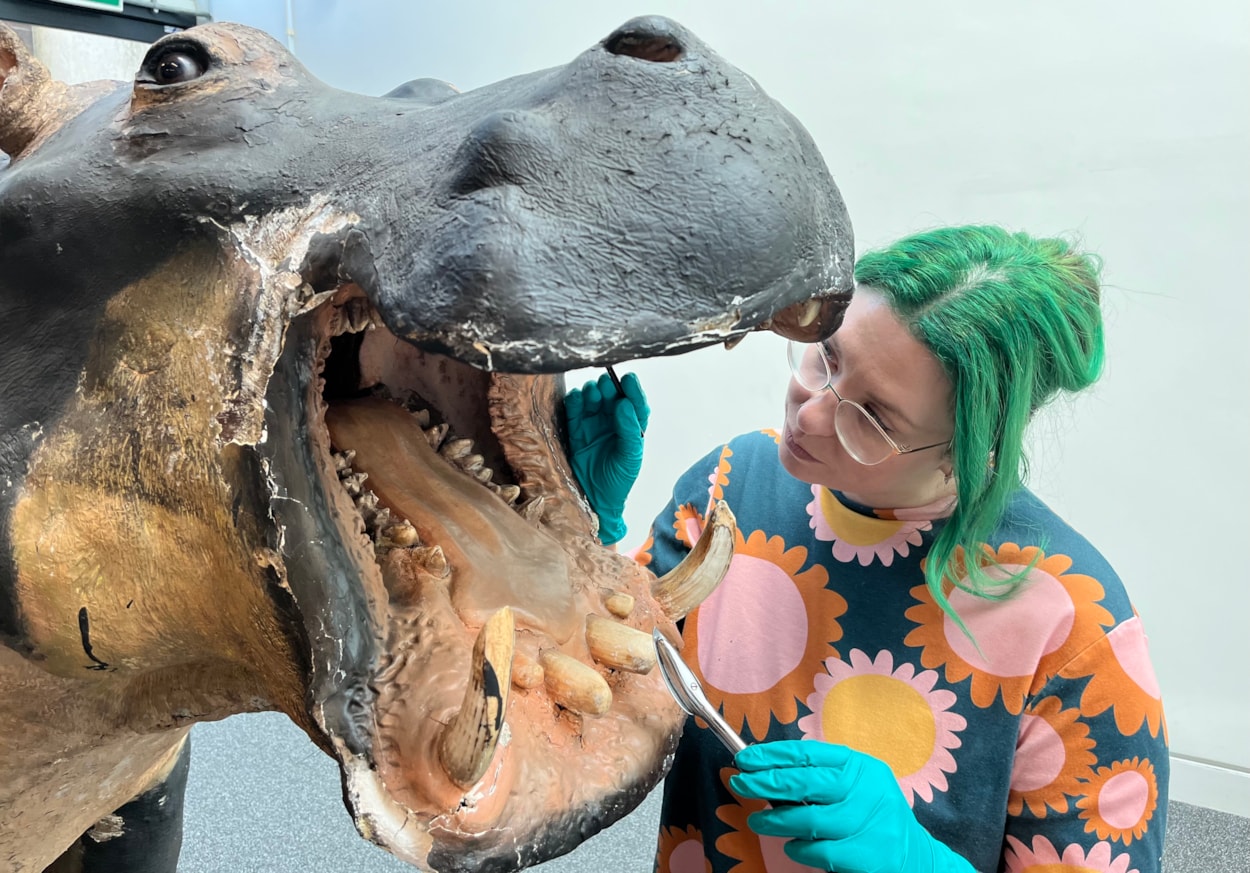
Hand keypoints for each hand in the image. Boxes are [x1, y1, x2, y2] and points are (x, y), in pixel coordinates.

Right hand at [564, 371, 649, 544]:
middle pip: (611, 396)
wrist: (595, 500)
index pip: (634, 403)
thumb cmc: (619, 480)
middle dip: (609, 387)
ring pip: (592, 398)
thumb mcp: (630, 457)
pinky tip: (576, 397)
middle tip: (606, 384)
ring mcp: (593, 424)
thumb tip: (624, 403)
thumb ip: (629, 429)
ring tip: (593, 393)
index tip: (629, 378)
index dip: (632, 389)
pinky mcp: (574, 429)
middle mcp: (612, 421)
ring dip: (592, 392)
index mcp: (631, 426)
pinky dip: (574, 401)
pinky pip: (573, 410)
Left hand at [730, 741, 972, 872]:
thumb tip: (767, 772)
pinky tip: (792, 847)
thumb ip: (821, 778)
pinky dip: (799, 849)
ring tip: (758, 822)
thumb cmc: (873, 817)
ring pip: (809, 819)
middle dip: (766, 782)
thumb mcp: (855, 787)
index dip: (772, 755)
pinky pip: (819, 851)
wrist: (916, 859)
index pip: (809, 754)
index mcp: (860, 766)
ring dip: (776, 821)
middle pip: (806, 781)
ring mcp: (868, 822)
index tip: (744, 759)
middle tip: (740, 784)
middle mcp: (867, 789)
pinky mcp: (866, 855)